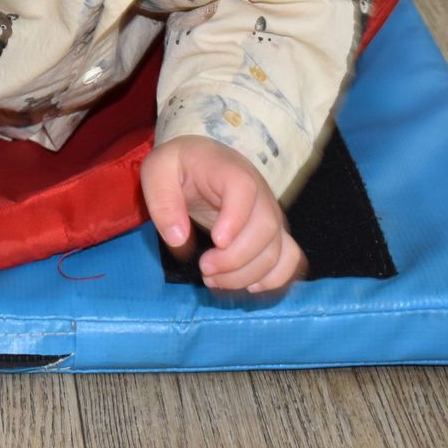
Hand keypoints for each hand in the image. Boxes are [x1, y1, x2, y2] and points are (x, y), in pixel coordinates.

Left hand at [140, 135, 304, 293]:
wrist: (199, 161)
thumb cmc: (178, 166)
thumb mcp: (157, 172)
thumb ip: (163, 202)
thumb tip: (178, 239)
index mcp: (229, 171)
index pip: (245, 190)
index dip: (236, 219)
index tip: (215, 242)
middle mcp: (259, 192)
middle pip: (265, 228)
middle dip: (236, 258)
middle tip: (204, 269)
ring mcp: (270, 214)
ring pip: (278, 250)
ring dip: (248, 274)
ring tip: (213, 279)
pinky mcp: (274, 234)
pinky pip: (289, 259)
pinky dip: (274, 279)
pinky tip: (246, 286)